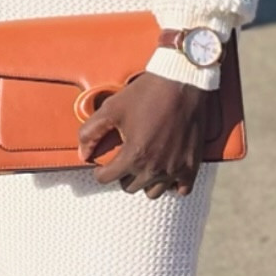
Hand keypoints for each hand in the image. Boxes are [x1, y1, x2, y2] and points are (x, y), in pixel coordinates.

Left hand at [76, 71, 212, 197]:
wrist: (182, 83)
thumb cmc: (147, 94)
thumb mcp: (112, 108)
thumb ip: (90, 132)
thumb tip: (83, 154)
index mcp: (133, 156)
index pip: (107, 178)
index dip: (100, 171)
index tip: (102, 166)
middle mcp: (154, 168)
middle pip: (129, 187)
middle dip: (122, 175)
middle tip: (124, 161)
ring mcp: (175, 169)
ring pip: (153, 192)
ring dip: (145, 182)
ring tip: (144, 167)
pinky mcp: (192, 165)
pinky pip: (181, 190)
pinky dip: (173, 185)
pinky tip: (166, 172)